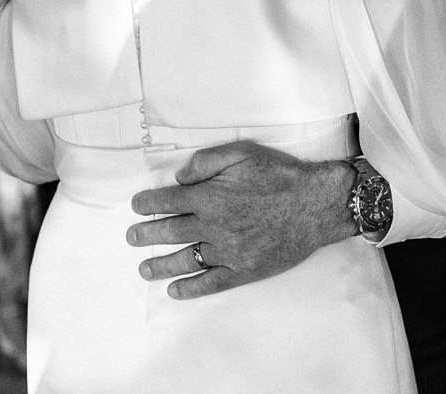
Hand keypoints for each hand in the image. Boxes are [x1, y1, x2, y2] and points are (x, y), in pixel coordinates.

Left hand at [127, 141, 354, 298]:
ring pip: (184, 260)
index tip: (136, 207)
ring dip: (160, 265)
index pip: (167, 201)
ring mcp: (226, 252)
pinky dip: (190, 288)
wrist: (315, 205)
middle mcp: (212, 226)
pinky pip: (210, 283)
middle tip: (130, 237)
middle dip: (145, 234)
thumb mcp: (241, 154)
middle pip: (170, 232)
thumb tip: (179, 178)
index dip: (147, 204)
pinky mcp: (243, 270)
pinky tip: (175, 291)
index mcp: (209, 197)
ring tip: (144, 269)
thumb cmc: (279, 176)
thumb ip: (205, 162)